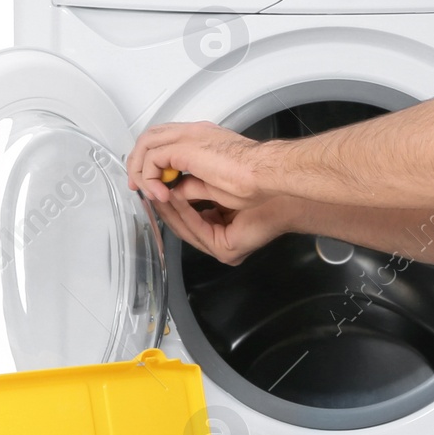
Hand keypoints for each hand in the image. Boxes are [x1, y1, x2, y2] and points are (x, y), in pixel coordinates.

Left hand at [126, 120, 280, 210]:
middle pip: (151, 137)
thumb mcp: (215, 187)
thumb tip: (176, 191)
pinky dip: (150, 178)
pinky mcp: (184, 148)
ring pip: (147, 145)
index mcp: (204, 137)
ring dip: (142, 170)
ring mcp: (188, 137)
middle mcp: (193, 133)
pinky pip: (152, 159)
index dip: (153, 160)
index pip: (167, 138)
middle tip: (137, 185)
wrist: (265, 172)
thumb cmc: (254, 179)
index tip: (152, 182)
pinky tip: (160, 194)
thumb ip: (193, 185)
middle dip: (139, 162)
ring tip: (147, 192)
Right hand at [153, 186, 297, 266]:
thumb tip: (168, 184)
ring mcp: (221, 250)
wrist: (283, 197)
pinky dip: (186, 212)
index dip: (168, 203)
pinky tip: (175, 196)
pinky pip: (199, 230)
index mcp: (217, 228)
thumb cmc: (259, 191)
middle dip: (165, 206)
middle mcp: (217, 242)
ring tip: (159, 190)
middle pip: (182, 225)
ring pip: (187, 229)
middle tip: (150, 189)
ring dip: (171, 208)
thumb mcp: (216, 188)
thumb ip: (193, 189)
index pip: (186, 218)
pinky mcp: (225, 250)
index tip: (155, 185)